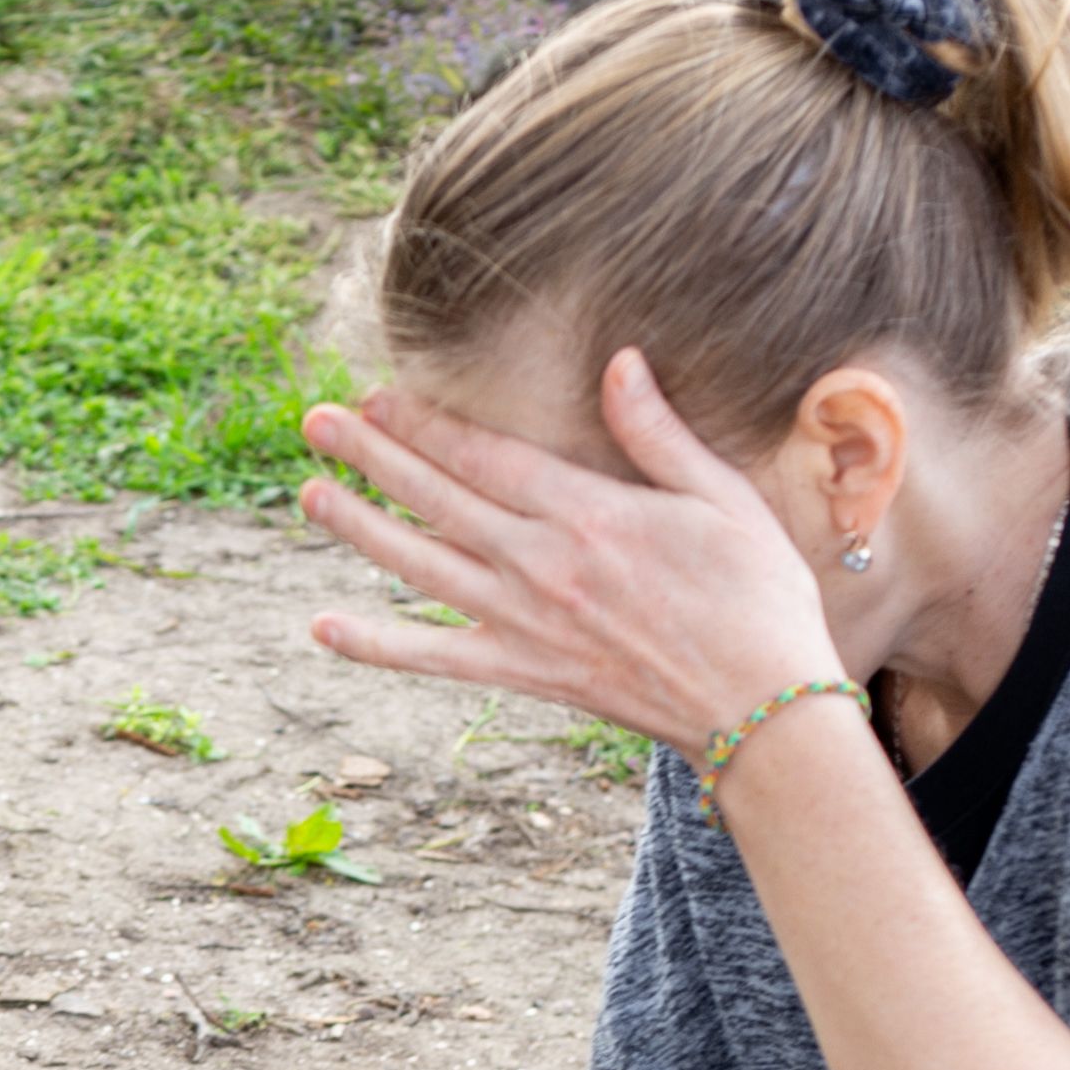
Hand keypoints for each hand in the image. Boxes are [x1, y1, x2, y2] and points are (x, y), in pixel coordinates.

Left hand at [299, 350, 845, 753]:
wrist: (761, 709)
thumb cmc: (758, 598)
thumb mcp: (722, 498)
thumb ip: (658, 432)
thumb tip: (620, 361)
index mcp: (589, 513)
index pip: (487, 455)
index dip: (427, 423)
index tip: (380, 394)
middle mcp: (542, 565)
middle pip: (438, 498)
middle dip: (373, 456)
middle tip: (317, 421)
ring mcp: (525, 623)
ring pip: (421, 566)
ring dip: (359, 529)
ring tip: (308, 494)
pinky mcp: (525, 673)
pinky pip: (434, 658)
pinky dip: (377, 645)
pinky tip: (324, 627)